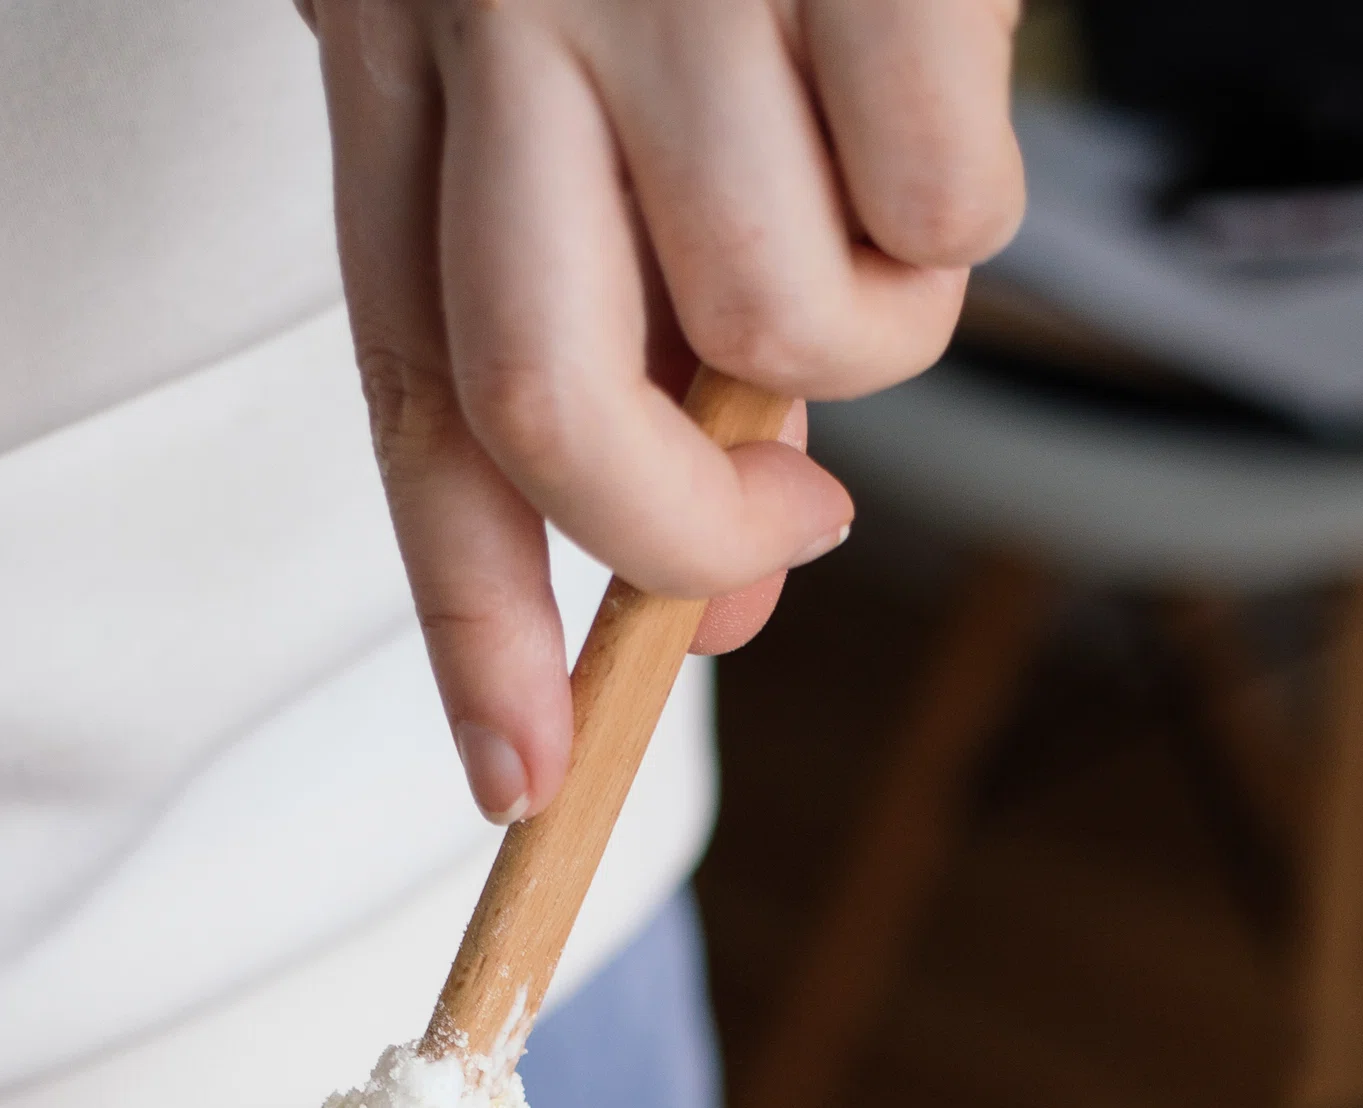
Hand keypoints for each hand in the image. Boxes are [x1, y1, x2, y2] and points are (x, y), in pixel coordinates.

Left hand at [311, 0, 1022, 817]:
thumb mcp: (555, 33)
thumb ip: (611, 295)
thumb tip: (722, 586)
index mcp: (396, 51)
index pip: (411, 395)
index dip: (464, 613)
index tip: (513, 777)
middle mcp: (499, 22)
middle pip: (554, 405)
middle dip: (680, 526)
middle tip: (786, 517)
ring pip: (783, 322)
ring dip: (872, 333)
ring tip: (876, 192)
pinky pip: (940, 205)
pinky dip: (966, 208)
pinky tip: (939, 82)